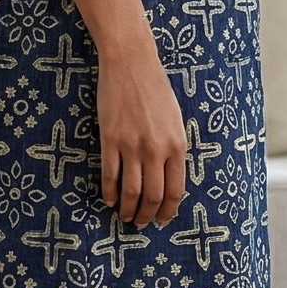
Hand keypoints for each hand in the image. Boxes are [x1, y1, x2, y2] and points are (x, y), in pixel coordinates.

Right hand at [96, 36, 185, 227]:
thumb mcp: (175, 119)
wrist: (131, 63)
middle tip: (142, 224)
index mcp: (177, 145)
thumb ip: (173, 148)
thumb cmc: (155, 88)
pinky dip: (109, 193)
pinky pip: (109, 175)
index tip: (162, 221)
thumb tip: (167, 177)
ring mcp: (131, 145)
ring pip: (131, 191)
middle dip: (148, 216)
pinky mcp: (110, 139)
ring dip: (128, 209)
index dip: (168, 210)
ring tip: (125, 216)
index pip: (174, 190)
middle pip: (153, 196)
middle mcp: (156, 149)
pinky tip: (109, 200)